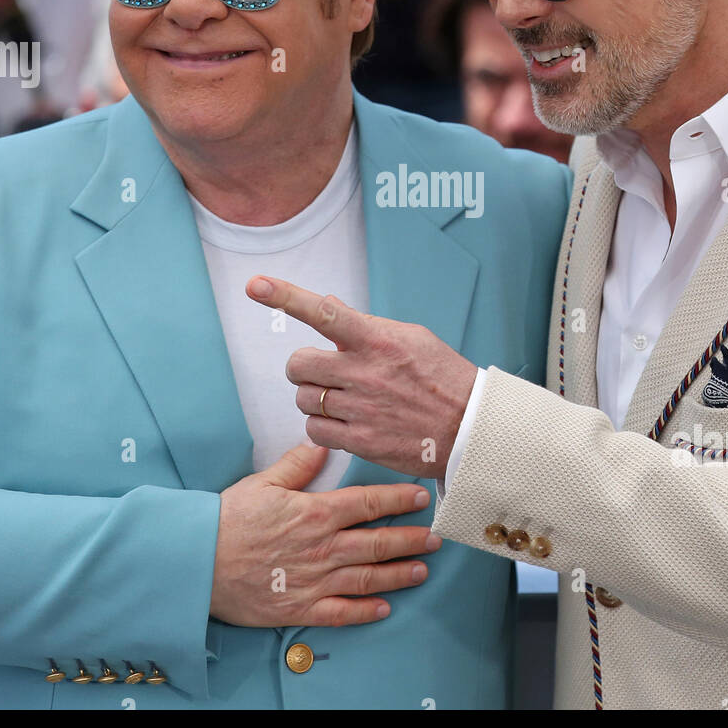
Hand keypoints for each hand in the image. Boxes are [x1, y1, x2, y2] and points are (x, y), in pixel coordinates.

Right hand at [209, 441, 441, 627]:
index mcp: (315, 513)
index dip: (399, 499)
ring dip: (399, 574)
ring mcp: (314, 581)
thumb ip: (297, 465)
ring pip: (368, 577)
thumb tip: (321, 445)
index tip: (421, 498)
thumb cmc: (226, 521)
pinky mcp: (300, 609)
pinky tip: (384, 608)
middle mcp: (322, 547)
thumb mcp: (263, 483)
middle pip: (378, 542)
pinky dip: (365, 611)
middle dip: (411, 539)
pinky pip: (341, 612)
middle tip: (435, 538)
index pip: (369, 502)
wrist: (196, 562)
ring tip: (422, 570)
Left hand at [245, 276, 477, 477]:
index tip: (256, 285)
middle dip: (304, 368)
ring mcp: (361, 409)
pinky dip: (322, 427)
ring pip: (303, 399)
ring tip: (343, 399)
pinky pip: (315, 431)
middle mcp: (365, 372)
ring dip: (314, 398)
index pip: (325, 311)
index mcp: (378, 340)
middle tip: (322, 371)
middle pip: (299, 364)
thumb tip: (330, 303)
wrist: (471, 428)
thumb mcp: (412, 338)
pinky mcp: (361, 442)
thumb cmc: (443, 378)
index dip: (286, 296)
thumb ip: (368, 324)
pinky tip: (345, 422)